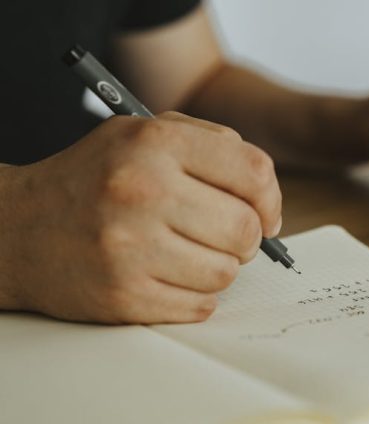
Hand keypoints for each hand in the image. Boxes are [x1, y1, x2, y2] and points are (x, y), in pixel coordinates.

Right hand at [0, 112, 280, 323]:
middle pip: (245, 229)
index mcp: (155, 144)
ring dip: (219, 267)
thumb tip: (265, 193)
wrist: (16, 229)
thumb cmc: (95, 178)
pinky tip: (171, 277)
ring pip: (226, 272)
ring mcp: (129, 248)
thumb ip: (211, 145)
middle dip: (247, 238)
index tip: (266, 214)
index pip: (253, 172)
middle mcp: (142, 192)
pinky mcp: (121, 295)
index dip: (270, 199)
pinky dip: (196, 296)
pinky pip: (199, 306)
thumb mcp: (145, 134)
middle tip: (227, 237)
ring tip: (190, 255)